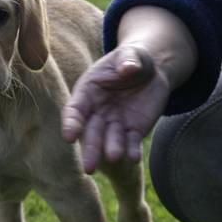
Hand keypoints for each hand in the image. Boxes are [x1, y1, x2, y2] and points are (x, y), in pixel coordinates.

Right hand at [62, 45, 171, 172]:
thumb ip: (128, 59)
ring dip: (111, 150)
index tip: (69, 136)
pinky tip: (134, 158)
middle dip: (90, 149)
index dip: (70, 123)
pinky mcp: (134, 130)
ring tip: (114, 157)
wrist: (152, 71)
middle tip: (89, 168)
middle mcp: (97, 111)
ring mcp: (115, 123)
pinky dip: (132, 150)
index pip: (74, 110)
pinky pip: (132, 142)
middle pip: (90, 132)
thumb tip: (128, 67)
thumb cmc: (132, 59)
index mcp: (87, 92)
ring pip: (110, 140)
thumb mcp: (130, 53)